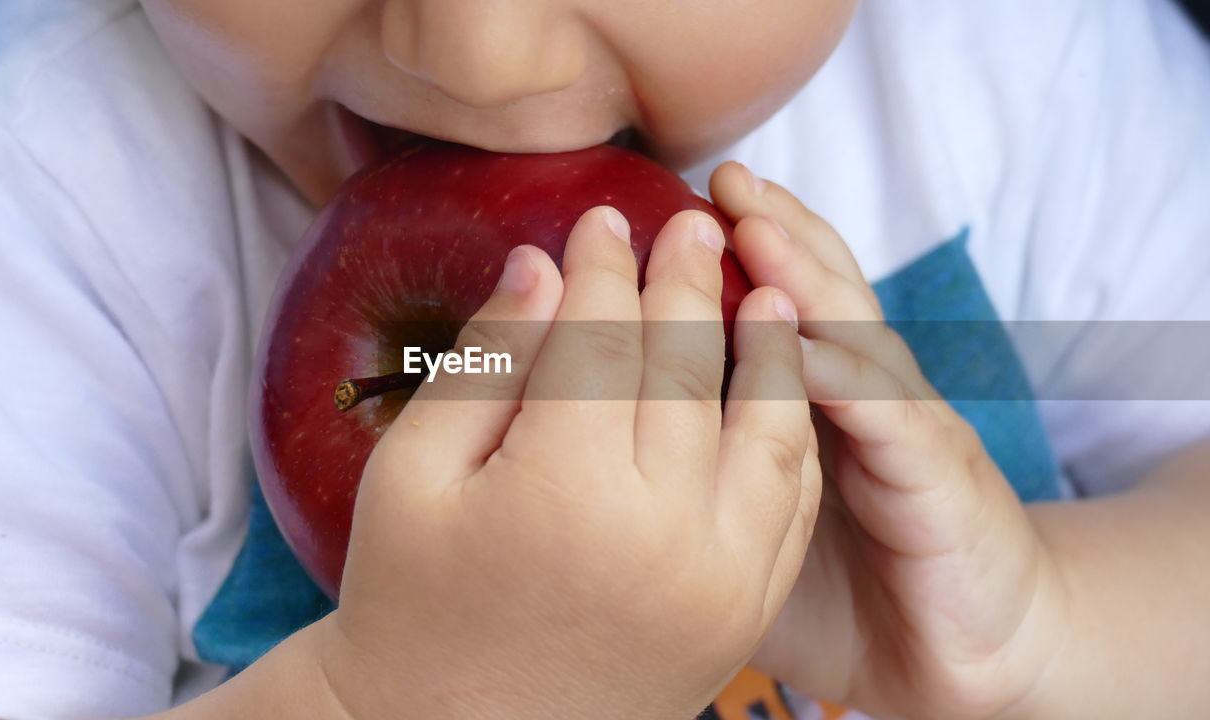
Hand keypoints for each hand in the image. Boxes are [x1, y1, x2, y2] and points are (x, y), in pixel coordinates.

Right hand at [317, 206, 821, 718]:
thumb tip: (541, 264)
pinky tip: (777, 391)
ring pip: (766, 430)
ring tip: (765, 292)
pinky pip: (788, 503)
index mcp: (565, 491)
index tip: (606, 218)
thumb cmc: (410, 601)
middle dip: (689, 286)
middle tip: (692, 226)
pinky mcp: (741, 613)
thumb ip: (487, 363)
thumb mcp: (415, 474)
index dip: (604, 268)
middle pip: (688, 370)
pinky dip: (789, 436)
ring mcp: (716, 579)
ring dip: (769, 351)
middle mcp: (661, 533)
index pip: (601, 339)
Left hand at [709, 163, 1070, 719]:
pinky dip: (849, 380)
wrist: (958, 653)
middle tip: (720, 177)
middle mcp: (861, 398)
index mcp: (815, 399)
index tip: (665, 206)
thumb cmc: (843, 588)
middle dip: (773, 228)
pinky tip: (805, 350)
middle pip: (819, 292)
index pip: (777, 304)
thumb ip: (693, 475)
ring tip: (754, 226)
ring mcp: (903, 429)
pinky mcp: (937, 478)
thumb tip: (591, 448)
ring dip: (806, 276)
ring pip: (854, 334)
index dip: (731, 253)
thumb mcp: (747, 524)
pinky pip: (891, 419)